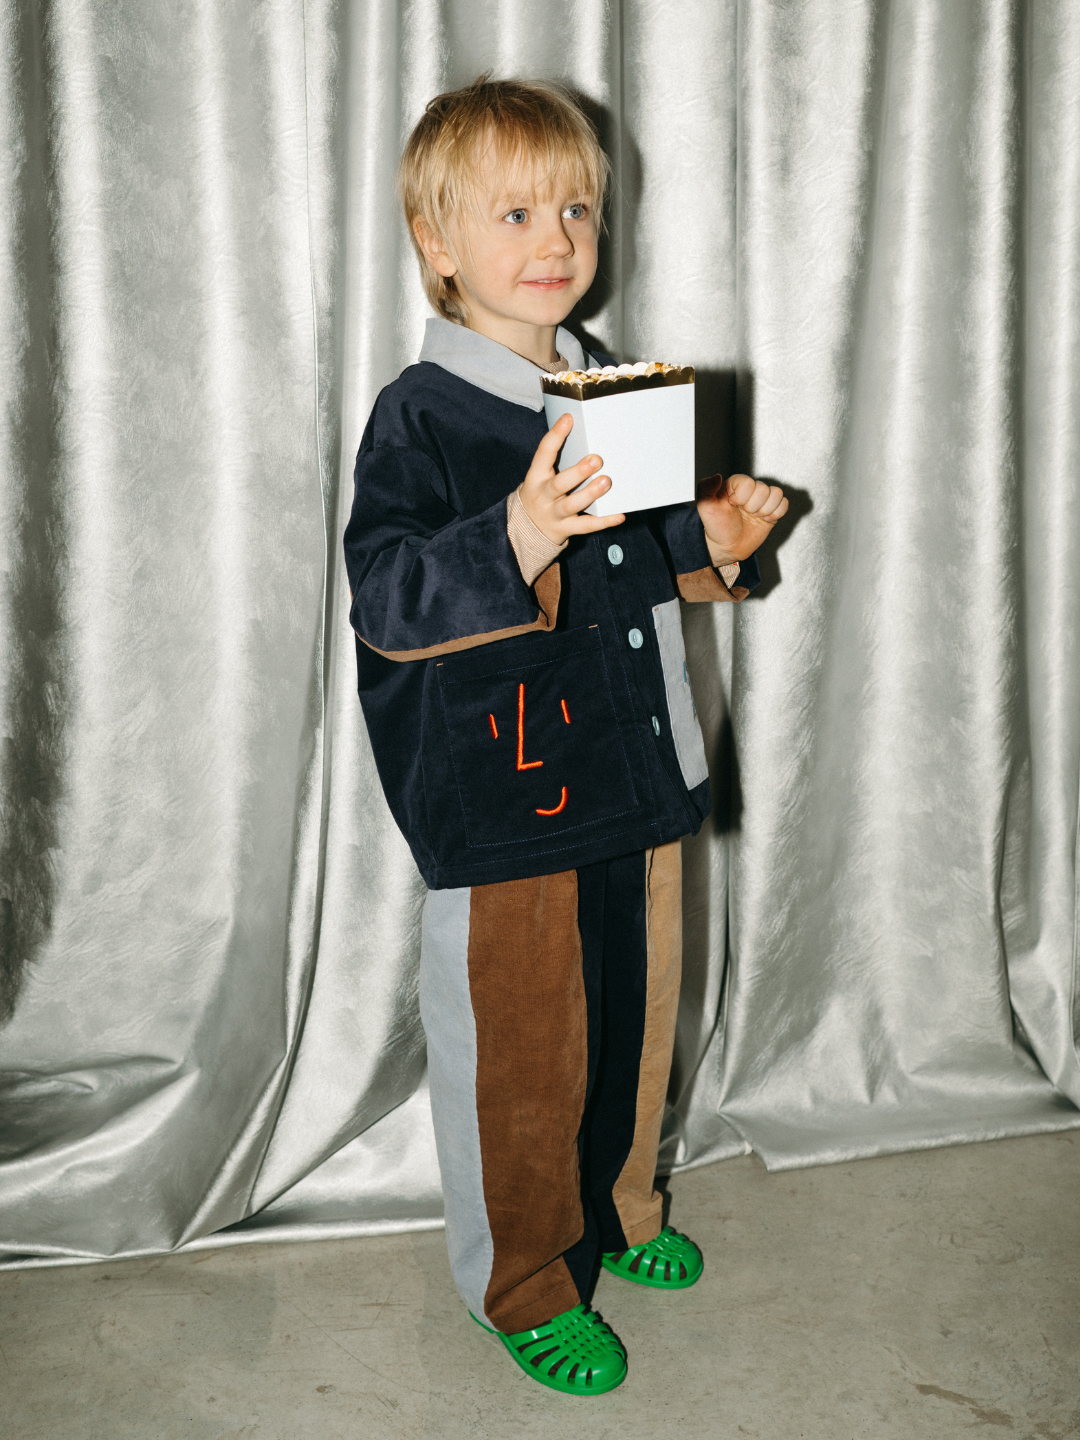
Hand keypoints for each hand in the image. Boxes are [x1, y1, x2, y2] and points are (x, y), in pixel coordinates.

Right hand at [519, 413, 625, 543]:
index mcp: (536, 477)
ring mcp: (554, 513)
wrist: (526, 528)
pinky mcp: (565, 528)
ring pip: (572, 504)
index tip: (568, 419)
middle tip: (596, 459)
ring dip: (590, 494)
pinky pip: (586, 526)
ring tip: (605, 482)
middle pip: (559, 484)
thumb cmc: (542, 494)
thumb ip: (558, 460)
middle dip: (578, 471)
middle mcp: (543, 495)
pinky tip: (619, 515)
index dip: (555, 435)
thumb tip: (588, 437)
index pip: (544, 453)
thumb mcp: (541, 476)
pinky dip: (603, 521)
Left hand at [696, 473, 787, 566]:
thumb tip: (717, 476)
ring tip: (755, 516)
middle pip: (763, 488)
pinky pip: (784, 504)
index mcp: (735, 485)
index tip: (733, 505)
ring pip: (776, 493)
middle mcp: (750, 490)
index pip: (748, 482)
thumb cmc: (716, 527)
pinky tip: (765, 520)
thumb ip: (705, 488)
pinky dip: (777, 513)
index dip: (742, 496)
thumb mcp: (705, 507)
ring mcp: (762, 500)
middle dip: (753, 506)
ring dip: (765, 509)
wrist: (726, 546)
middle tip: (744, 513)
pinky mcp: (771, 510)